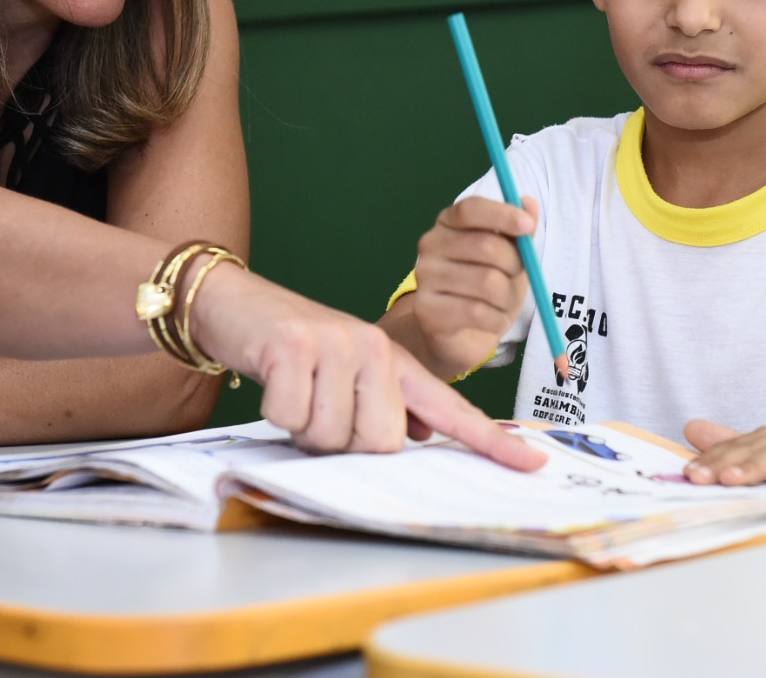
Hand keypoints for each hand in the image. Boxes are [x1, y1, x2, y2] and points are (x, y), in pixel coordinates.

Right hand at [190, 266, 546, 471]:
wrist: (233, 302)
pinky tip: (273, 379)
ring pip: (333, 436)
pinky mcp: (295, 347)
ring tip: (296, 388)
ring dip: (305, 427)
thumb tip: (420, 434)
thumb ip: (385, 402)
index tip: (532, 463)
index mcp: (395, 361)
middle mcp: (375, 349)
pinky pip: (292, 418)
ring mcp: (337, 345)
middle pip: (380, 442)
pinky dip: (276, 412)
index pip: (451, 407)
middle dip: (342, 441)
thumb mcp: (347, 371)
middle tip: (318, 405)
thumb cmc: (292, 347)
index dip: (491, 440)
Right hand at [408, 196, 538, 374]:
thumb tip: (529, 203)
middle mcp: (430, 245)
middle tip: (516, 278)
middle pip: (486, 246)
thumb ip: (518, 233)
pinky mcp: (426, 310)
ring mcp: (424, 277)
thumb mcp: (509, 258)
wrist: (459, 336)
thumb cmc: (486, 290)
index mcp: (448, 223)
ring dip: (508, 298)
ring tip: (503, 305)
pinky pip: (477, 312)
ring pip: (487, 283)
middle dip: (515, 265)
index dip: (502, 214)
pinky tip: (492, 320)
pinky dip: (496, 319)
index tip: (528, 226)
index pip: (471, 209)